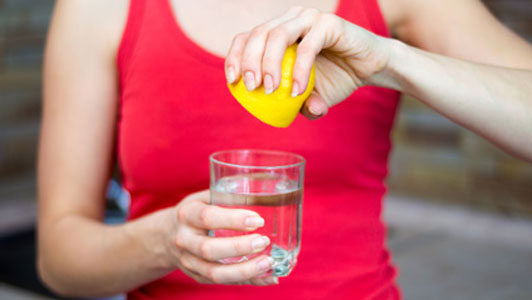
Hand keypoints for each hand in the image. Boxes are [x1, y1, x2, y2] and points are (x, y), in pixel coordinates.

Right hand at [164, 190, 277, 284]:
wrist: (166, 234)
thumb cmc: (196, 211)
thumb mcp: (205, 197)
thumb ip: (229, 196)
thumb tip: (266, 195)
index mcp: (187, 214)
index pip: (207, 217)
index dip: (234, 220)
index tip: (258, 220)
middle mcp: (183, 239)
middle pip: (209, 249)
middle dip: (239, 247)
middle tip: (263, 241)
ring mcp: (188, 261)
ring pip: (214, 273)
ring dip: (245, 270)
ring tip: (268, 262)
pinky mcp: (196, 276)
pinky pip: (222, 282)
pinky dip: (247, 281)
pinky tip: (267, 276)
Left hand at [225, 6, 391, 119]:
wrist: (370, 68)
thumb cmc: (336, 78)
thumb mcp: (309, 96)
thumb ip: (294, 105)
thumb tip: (285, 115)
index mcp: (279, 32)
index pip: (247, 37)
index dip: (235, 56)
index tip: (232, 81)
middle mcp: (290, 20)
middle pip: (258, 34)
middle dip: (249, 62)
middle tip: (252, 87)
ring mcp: (309, 19)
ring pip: (277, 35)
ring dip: (269, 64)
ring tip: (270, 90)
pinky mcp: (329, 24)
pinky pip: (307, 47)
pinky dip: (299, 70)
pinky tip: (297, 90)